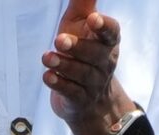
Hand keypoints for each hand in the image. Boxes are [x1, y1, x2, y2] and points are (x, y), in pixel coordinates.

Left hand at [44, 0, 133, 134]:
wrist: (86, 97)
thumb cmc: (81, 50)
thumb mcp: (80, 25)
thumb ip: (83, 5)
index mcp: (108, 42)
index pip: (111, 33)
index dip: (104, 26)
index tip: (93, 19)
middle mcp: (104, 63)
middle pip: (95, 54)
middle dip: (77, 46)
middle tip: (59, 39)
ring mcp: (93, 83)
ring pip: (81, 74)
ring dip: (63, 65)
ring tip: (47, 58)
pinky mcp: (79, 100)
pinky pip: (71, 92)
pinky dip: (59, 84)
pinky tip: (47, 76)